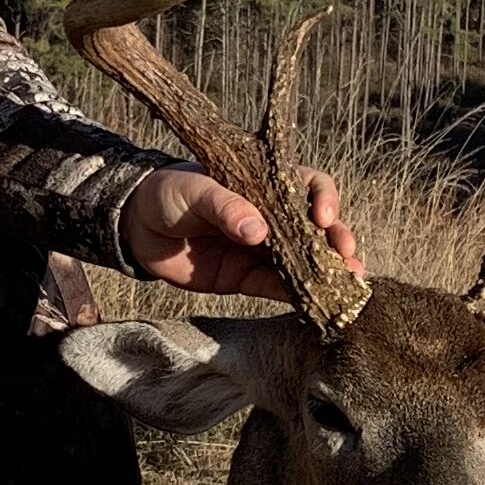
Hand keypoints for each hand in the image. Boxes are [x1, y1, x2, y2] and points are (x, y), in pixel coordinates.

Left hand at [121, 164, 365, 301]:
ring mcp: (262, 249)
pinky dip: (296, 294)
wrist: (136, 226)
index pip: (308, 186)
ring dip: (327, 271)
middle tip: (347, 254)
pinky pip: (276, 287)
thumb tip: (258, 232)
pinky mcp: (246, 277)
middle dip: (337, 239)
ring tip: (348, 283)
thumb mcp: (196, 190)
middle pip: (316, 227)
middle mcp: (272, 216)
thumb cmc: (169, 193)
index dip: (323, 198)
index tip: (322, 216)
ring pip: (303, 260)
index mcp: (265, 184)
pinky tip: (315, 301)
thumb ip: (226, 207)